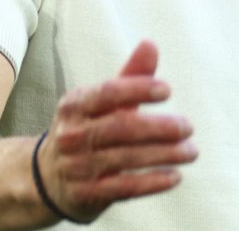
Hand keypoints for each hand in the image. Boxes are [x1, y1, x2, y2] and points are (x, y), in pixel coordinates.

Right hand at [35, 41, 196, 222]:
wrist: (47, 177)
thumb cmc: (87, 128)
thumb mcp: (102, 101)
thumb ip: (131, 76)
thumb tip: (150, 43)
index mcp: (75, 105)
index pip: (107, 93)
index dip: (137, 89)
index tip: (168, 90)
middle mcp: (71, 135)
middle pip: (120, 128)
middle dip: (159, 128)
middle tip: (188, 127)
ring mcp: (76, 166)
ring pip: (126, 158)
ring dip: (164, 155)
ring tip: (191, 151)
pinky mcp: (85, 194)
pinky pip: (123, 187)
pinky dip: (151, 182)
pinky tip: (175, 176)